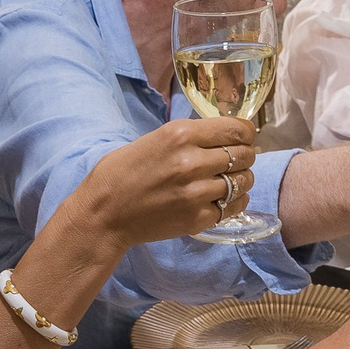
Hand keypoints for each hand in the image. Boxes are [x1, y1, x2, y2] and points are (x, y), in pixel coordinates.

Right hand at [72, 117, 257, 245]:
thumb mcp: (152, 139)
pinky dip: (235, 202)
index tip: (246, 136)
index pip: (235, 129)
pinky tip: (226, 199)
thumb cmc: (119, 173)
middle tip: (239, 159)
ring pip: (242, 181)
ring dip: (242, 179)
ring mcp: (196, 193)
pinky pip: (233, 207)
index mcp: (179, 135)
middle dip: (246, 155)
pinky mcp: (197, 218)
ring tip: (233, 180)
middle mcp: (192, 161)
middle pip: (244, 154)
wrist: (103, 215)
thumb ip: (187, 137)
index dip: (246, 132)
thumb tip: (219, 135)